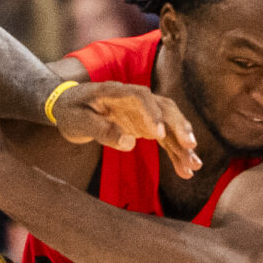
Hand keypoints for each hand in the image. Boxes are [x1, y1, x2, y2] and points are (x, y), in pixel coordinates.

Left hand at [48, 81, 199, 176]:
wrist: (69, 107)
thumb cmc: (71, 111)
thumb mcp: (78, 121)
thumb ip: (101, 130)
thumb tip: (129, 144)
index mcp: (117, 92)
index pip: (141, 97)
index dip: (152, 114)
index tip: (160, 134)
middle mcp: (136, 99)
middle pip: (164, 108)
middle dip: (179, 127)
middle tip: (190, 147)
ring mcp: (144, 112)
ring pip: (170, 125)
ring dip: (183, 145)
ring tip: (194, 166)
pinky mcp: (146, 126)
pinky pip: (165, 139)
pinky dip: (175, 153)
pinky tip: (185, 170)